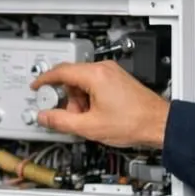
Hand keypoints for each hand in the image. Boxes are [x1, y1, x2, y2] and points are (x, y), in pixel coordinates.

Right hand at [30, 60, 169, 148]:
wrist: (158, 124)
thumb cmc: (133, 122)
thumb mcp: (89, 126)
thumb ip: (61, 121)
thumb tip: (45, 117)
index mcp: (95, 75)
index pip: (60, 71)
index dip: (44, 80)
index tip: (36, 87)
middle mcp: (104, 69)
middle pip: (71, 78)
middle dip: (66, 98)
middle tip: (68, 115)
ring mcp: (112, 73)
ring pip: (82, 83)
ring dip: (78, 101)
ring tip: (87, 119)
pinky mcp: (117, 80)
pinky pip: (94, 85)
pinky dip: (89, 99)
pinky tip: (95, 115)